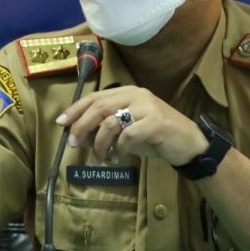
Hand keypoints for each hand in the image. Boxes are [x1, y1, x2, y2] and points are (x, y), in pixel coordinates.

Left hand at [57, 87, 207, 166]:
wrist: (188, 144)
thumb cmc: (155, 137)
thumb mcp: (126, 133)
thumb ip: (104, 131)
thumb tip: (76, 136)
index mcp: (128, 92)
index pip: (95, 97)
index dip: (76, 109)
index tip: (61, 123)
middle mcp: (136, 95)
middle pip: (99, 107)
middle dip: (82, 126)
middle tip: (73, 143)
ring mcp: (147, 107)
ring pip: (111, 123)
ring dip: (99, 144)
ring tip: (100, 158)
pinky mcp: (155, 123)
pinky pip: (127, 136)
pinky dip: (118, 150)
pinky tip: (118, 158)